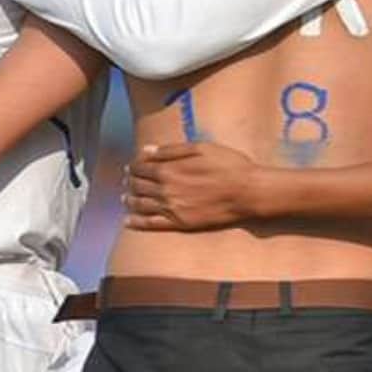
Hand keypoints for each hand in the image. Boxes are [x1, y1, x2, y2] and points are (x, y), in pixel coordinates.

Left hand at [122, 142, 260, 230]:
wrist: (247, 191)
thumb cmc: (228, 165)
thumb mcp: (200, 148)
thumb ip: (171, 150)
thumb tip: (147, 151)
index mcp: (169, 169)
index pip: (142, 167)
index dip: (134, 165)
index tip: (131, 165)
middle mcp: (166, 190)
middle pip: (139, 186)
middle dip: (130, 181)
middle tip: (126, 180)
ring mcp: (172, 208)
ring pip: (142, 205)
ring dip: (130, 200)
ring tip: (125, 198)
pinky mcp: (180, 223)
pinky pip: (152, 224)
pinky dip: (137, 223)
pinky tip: (129, 221)